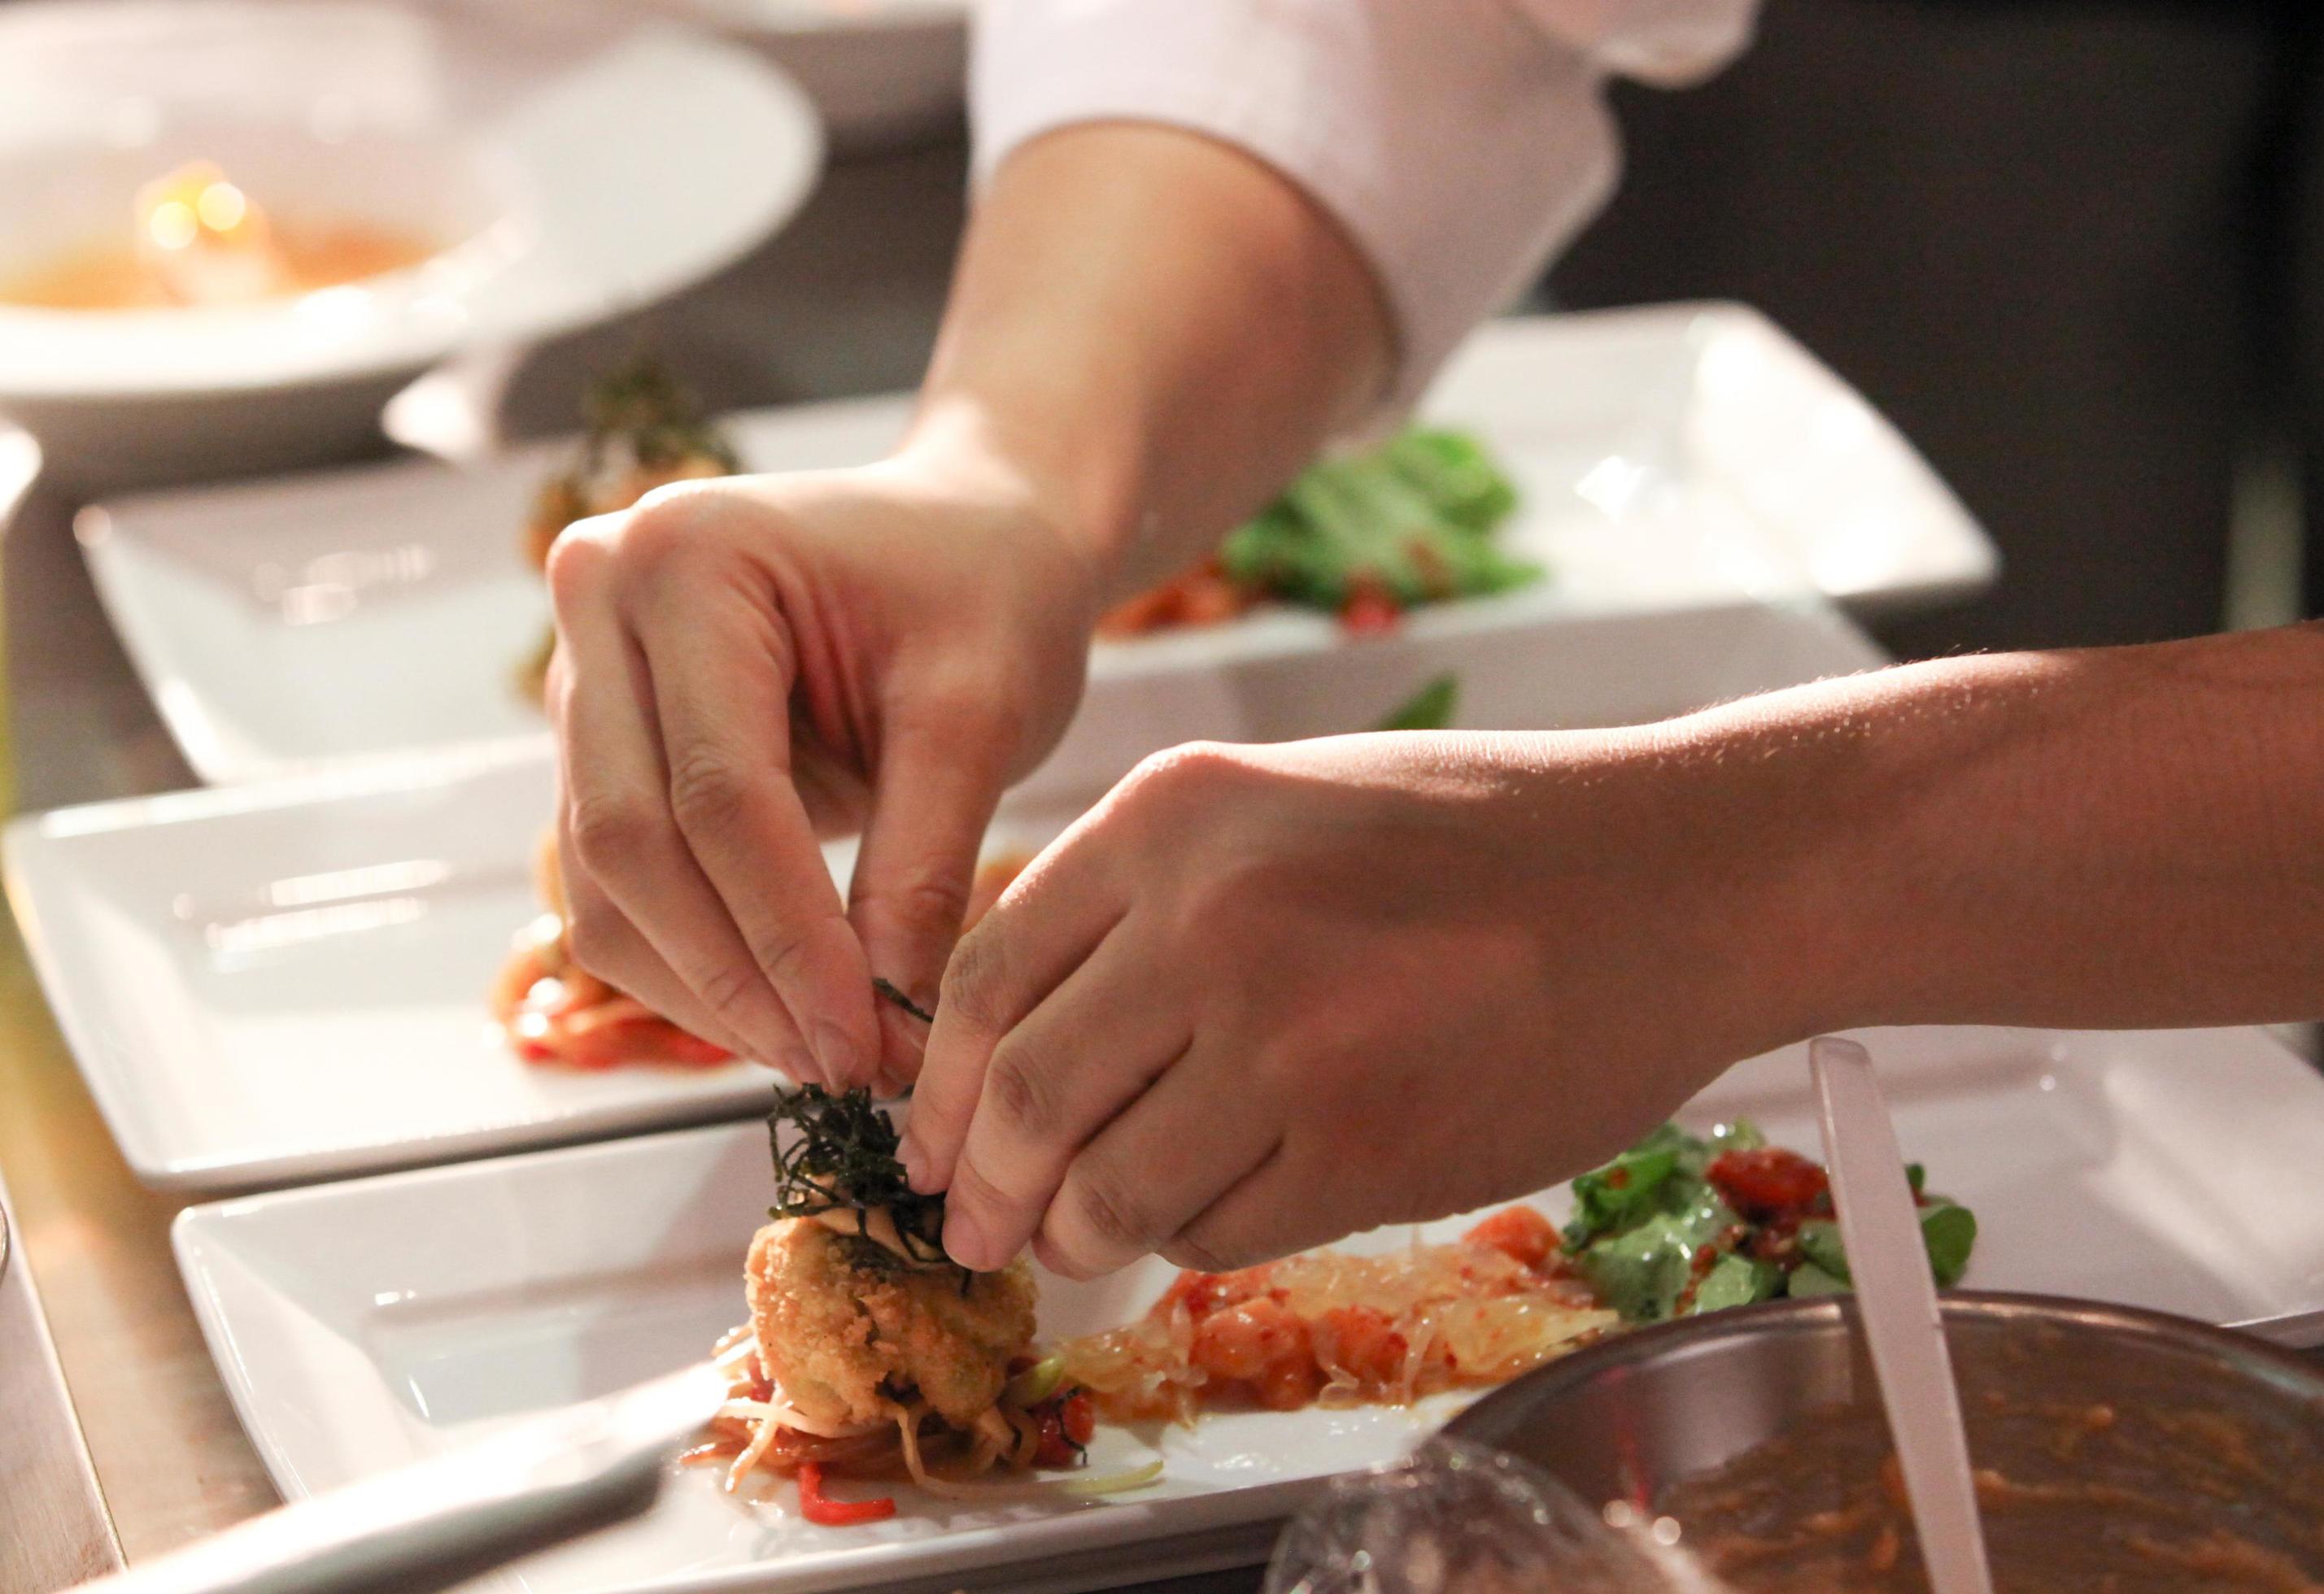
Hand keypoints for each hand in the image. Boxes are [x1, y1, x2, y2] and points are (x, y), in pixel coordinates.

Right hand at [543, 450, 1098, 1090]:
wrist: (970, 535)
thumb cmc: (986, 591)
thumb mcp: (982, 710)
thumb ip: (924, 865)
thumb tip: (879, 1026)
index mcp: (687, 557)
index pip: (719, 793)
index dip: (788, 939)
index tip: (865, 1044)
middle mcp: (599, 598)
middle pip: (634, 843)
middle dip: (739, 979)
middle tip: (845, 1070)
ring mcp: (582, 671)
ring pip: (605, 881)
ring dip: (706, 990)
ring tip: (826, 1054)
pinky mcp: (597, 740)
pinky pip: (616, 882)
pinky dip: (694, 962)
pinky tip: (783, 1011)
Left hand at [900, 728, 1846, 1275]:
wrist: (1676, 877)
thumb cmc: (1483, 840)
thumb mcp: (1282, 805)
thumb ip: (1148, 899)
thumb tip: (1026, 1041)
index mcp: (1173, 813)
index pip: (986, 975)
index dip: (942, 1084)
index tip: (934, 1139)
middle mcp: (1210, 918)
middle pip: (1025, 1095)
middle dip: (983, 1187)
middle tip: (975, 1229)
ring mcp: (1288, 1037)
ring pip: (1108, 1188)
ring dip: (1078, 1234)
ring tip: (1082, 1241)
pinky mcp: (1367, 1146)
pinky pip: (1218, 1230)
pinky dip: (1192, 1241)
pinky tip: (1212, 1216)